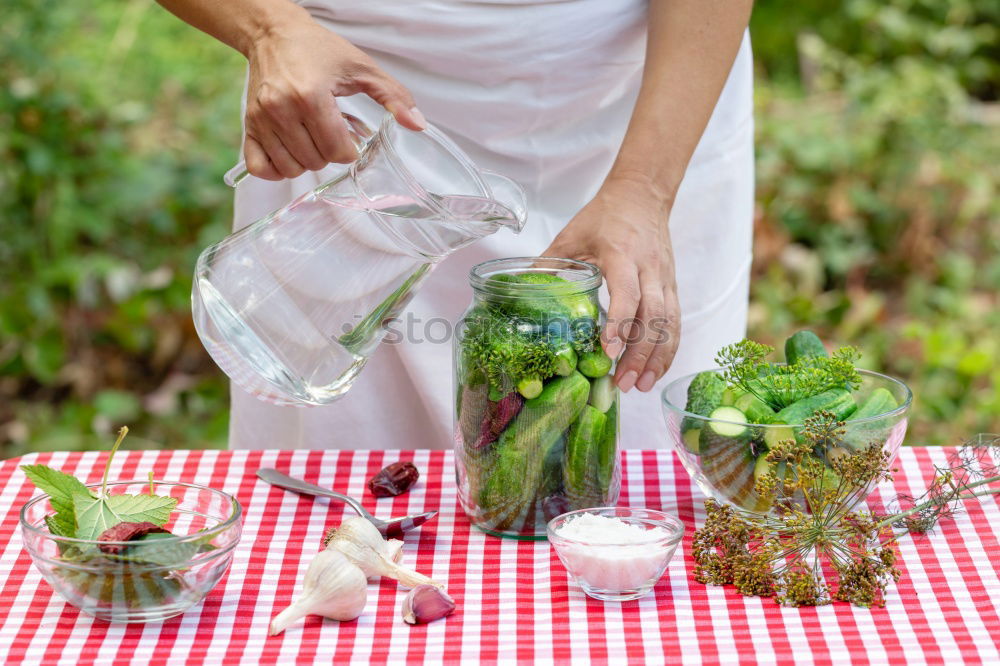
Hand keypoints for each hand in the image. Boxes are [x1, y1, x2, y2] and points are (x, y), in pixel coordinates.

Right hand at [244, 17, 424, 178]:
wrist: (275, 34)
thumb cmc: (319, 49)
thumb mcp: (362, 68)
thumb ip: (393, 96)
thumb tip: (418, 125)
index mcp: (310, 95)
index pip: (336, 150)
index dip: (350, 150)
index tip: (350, 135)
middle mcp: (281, 109)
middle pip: (315, 161)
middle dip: (330, 154)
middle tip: (332, 134)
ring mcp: (261, 119)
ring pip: (291, 168)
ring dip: (308, 162)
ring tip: (313, 141)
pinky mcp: (248, 125)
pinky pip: (260, 167)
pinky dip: (277, 169)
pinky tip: (291, 155)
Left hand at [544, 175, 679, 392]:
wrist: (643, 195)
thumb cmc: (604, 216)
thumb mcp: (570, 236)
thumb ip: (547, 265)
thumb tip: (518, 296)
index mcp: (622, 255)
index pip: (627, 293)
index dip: (619, 323)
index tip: (607, 351)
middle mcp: (650, 269)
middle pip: (653, 316)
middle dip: (639, 353)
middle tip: (622, 383)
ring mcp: (666, 279)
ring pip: (669, 323)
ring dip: (656, 357)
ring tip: (639, 386)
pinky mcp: (673, 287)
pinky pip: (675, 323)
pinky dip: (667, 350)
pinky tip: (654, 372)